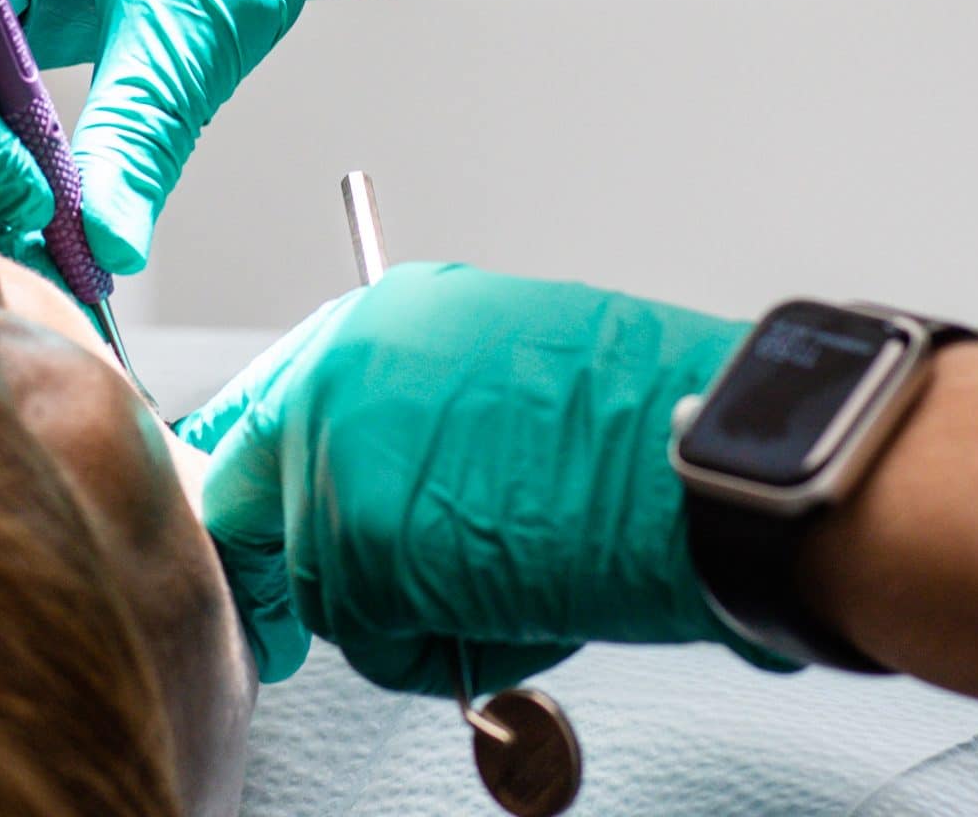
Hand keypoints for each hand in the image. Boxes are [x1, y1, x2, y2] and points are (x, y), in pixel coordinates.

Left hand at [177, 263, 797, 690]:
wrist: (706, 451)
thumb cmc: (651, 416)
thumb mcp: (516, 365)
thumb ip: (427, 409)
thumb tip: (403, 473)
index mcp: (379, 321)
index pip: (271, 416)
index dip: (284, 490)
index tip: (283, 534)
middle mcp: (338, 376)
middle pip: (271, 508)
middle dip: (334, 566)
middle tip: (405, 597)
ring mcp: (339, 459)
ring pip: (328, 589)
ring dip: (410, 616)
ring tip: (513, 586)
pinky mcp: (363, 545)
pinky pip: (377, 641)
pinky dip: (443, 656)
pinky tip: (520, 612)